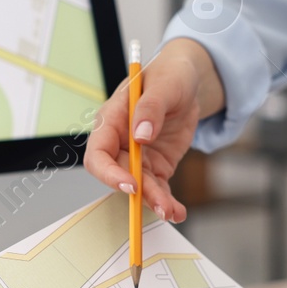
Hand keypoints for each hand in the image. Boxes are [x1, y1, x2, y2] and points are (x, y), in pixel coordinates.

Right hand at [84, 38, 225, 223]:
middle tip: (160, 204)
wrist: (188, 83)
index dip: (109, 172)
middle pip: (120, 175)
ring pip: (140, 186)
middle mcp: (120, 142)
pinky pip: (157, 187)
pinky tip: (178, 211)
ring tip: (172, 212)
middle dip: (139, 193)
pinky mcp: (155, 166)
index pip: (99, 153)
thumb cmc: (169, 75)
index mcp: (112, 120)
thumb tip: (141, 135)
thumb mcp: (165, 84)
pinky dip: (167, 201)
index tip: (130, 183)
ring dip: (154, 201)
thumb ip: (150, 108)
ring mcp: (138, 156)